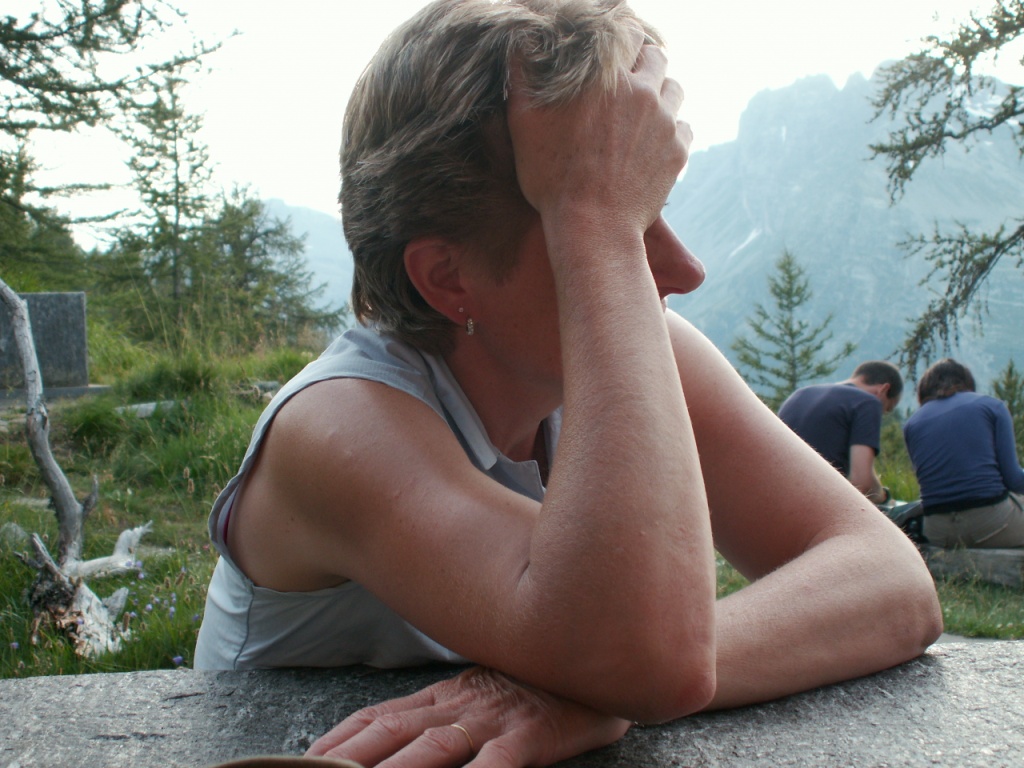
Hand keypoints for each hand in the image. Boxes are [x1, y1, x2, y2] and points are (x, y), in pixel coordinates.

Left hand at [306, 666, 630, 766]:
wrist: (592, 649)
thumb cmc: (537, 684)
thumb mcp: (482, 696)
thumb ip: (443, 714)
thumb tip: (402, 740)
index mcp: (445, 698)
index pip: (381, 719)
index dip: (342, 740)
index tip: (304, 756)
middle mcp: (460, 707)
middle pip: (392, 734)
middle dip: (349, 757)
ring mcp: (494, 721)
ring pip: (434, 748)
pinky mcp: (532, 734)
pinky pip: (500, 762)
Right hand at [506, 34, 690, 238]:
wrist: (592, 227)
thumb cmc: (552, 177)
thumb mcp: (523, 123)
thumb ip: (522, 75)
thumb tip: (522, 44)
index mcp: (606, 76)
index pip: (628, 33)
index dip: (621, 39)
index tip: (613, 53)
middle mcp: (642, 91)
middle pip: (656, 58)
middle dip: (642, 65)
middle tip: (625, 84)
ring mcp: (664, 121)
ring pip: (674, 89)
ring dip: (660, 94)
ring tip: (639, 115)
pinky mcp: (677, 150)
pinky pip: (683, 126)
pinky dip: (670, 130)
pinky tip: (649, 143)